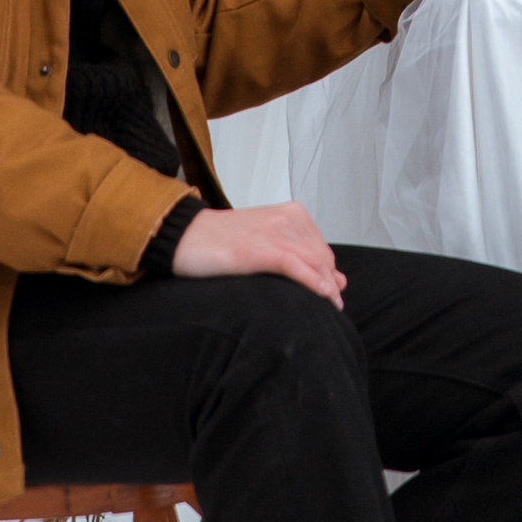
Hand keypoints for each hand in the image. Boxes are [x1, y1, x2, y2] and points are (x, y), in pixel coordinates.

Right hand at [170, 202, 344, 304]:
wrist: (185, 236)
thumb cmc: (222, 241)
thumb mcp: (264, 240)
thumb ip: (297, 254)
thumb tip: (336, 278)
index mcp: (291, 213)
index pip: (321, 247)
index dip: (329, 271)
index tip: (333, 289)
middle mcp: (287, 219)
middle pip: (322, 256)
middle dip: (331, 281)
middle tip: (335, 304)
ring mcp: (275, 233)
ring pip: (314, 263)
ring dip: (328, 287)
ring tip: (332, 308)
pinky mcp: (261, 250)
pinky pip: (296, 267)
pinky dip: (314, 283)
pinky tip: (323, 296)